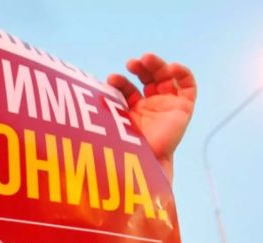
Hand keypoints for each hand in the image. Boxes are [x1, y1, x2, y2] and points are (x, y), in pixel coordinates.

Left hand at [107, 53, 196, 179]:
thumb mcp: (110, 123)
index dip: (121, 82)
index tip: (111, 79)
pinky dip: (183, 73)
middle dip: (141, 67)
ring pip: (166, 77)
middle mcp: (151, 107)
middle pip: (149, 78)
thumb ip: (99, 109)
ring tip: (146, 59)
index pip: (129, 89)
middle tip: (131, 63)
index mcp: (134, 111)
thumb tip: (73, 98)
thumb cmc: (123, 147)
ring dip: (157, 65)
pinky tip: (172, 67)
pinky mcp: (183, 108)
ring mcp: (167, 106)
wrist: (142, 163)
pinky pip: (188, 87)